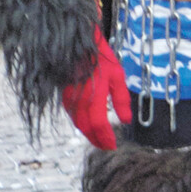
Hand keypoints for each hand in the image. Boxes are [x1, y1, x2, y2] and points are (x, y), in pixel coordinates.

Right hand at [61, 28, 131, 150]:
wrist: (79, 45)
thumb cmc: (102, 59)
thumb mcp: (118, 76)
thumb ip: (122, 99)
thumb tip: (126, 121)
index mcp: (94, 95)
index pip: (98, 124)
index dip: (105, 137)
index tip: (113, 146)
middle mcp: (79, 100)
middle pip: (86, 127)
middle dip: (96, 139)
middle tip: (106, 146)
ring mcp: (70, 98)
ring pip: (77, 123)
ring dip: (88, 133)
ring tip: (99, 139)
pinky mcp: (65, 96)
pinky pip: (72, 115)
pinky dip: (81, 124)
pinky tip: (89, 126)